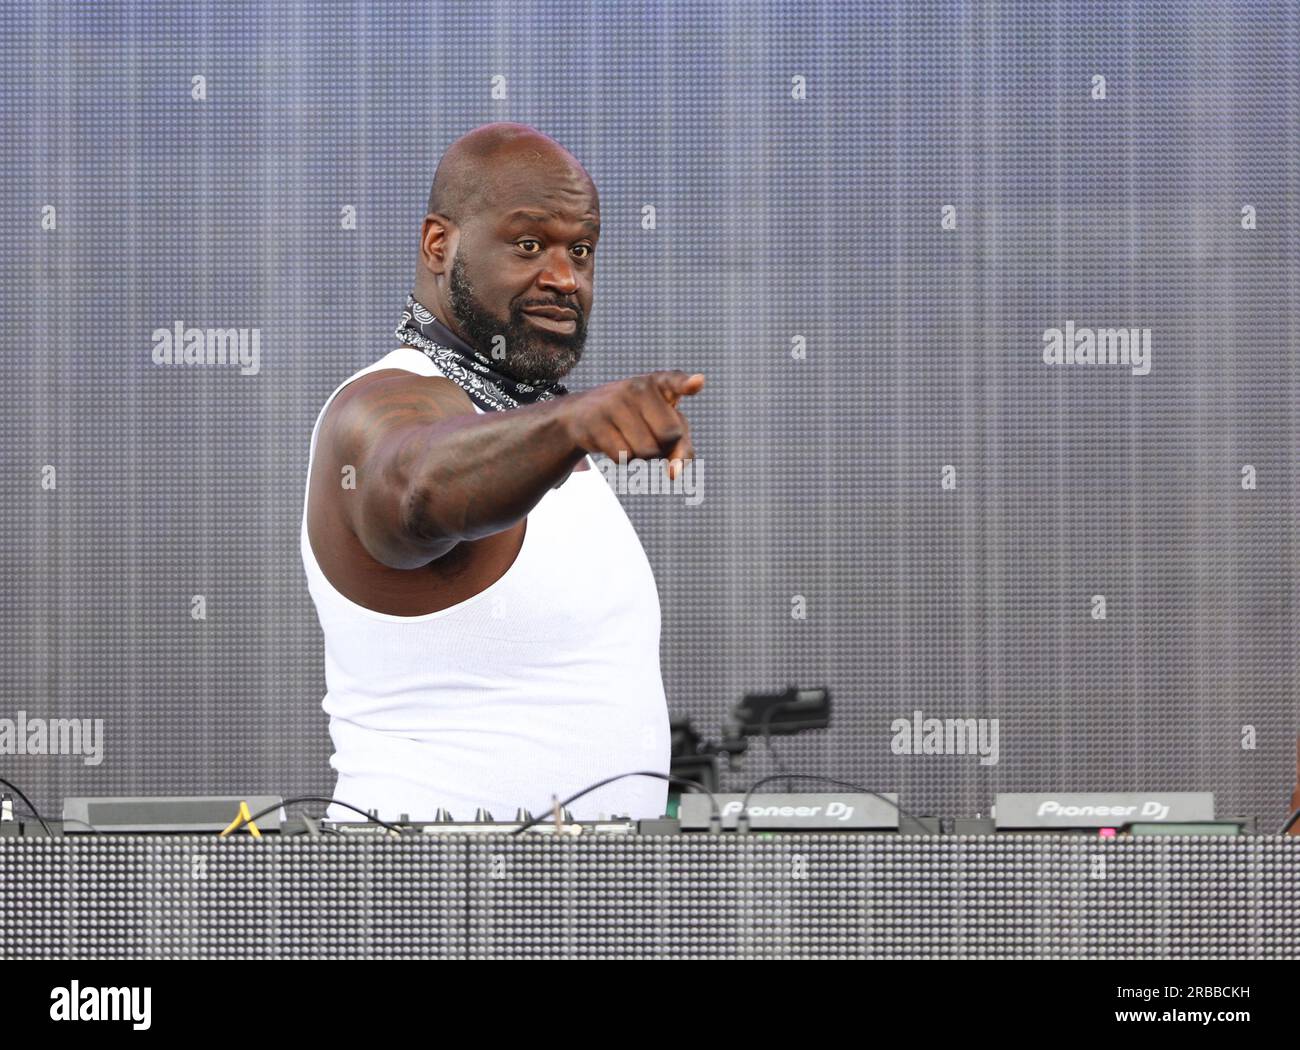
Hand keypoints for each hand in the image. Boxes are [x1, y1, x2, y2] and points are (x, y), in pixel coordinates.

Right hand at [561, 371, 704, 479]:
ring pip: (647, 451)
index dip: (686, 384)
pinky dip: (623, 458)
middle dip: (663, 446)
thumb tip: (673, 474)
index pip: (675, 381)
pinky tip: (612, 440)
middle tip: (647, 433)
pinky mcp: (596, 422)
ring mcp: (615, 402)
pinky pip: (625, 457)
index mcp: (659, 382)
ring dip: (642, 455)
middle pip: (670, 435)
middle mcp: (638, 387)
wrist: (582, 415)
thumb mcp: (664, 428)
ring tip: (628, 436)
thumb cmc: (636, 421)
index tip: (697, 383)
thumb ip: (682, 448)